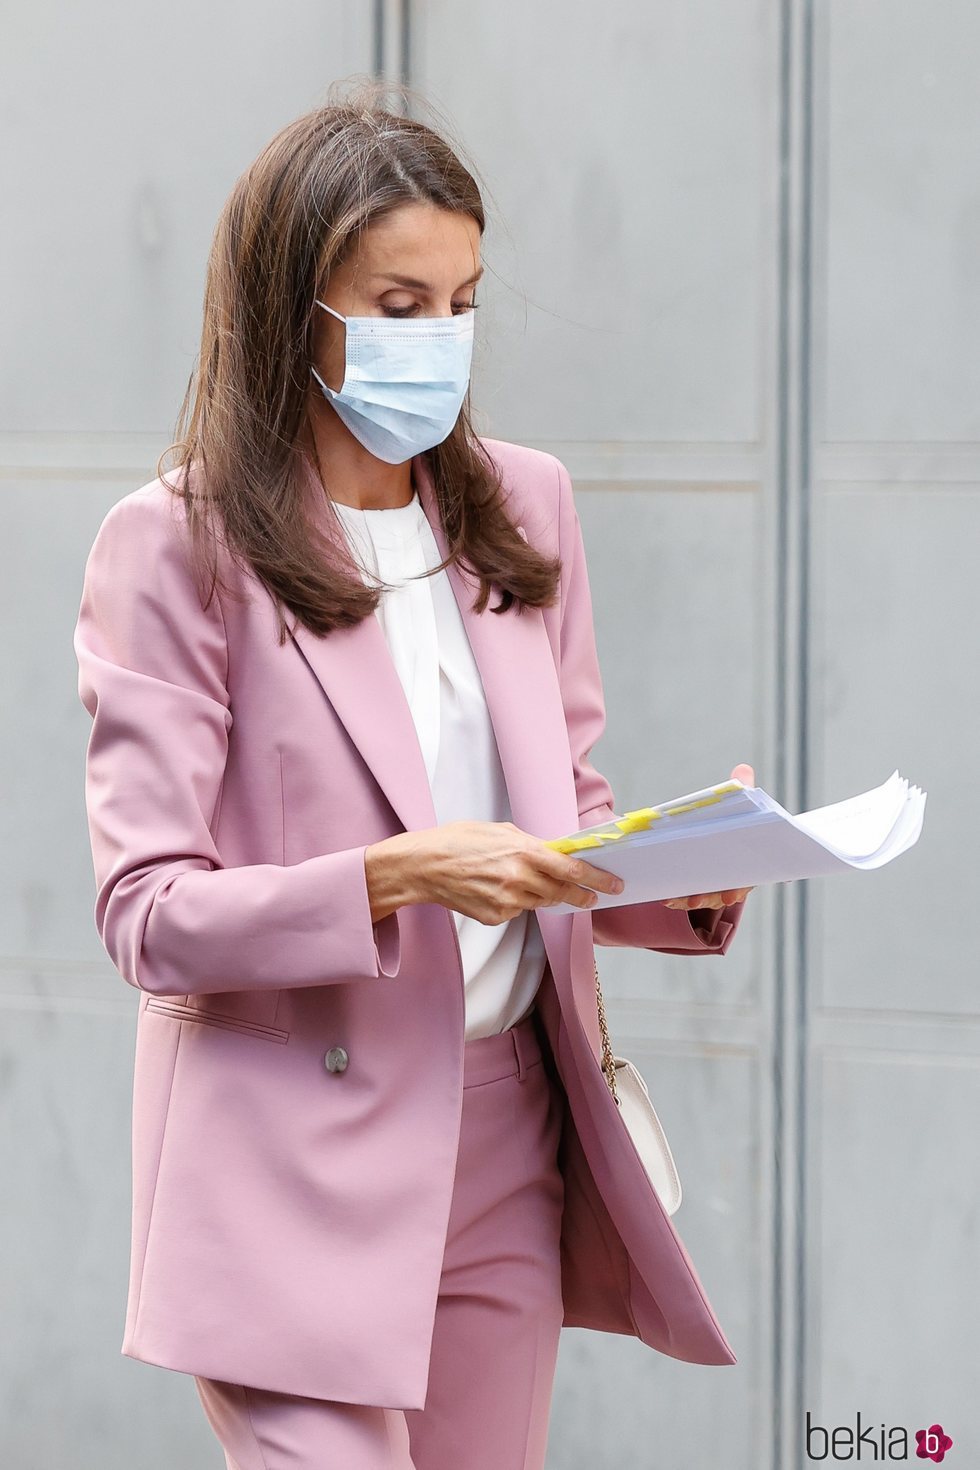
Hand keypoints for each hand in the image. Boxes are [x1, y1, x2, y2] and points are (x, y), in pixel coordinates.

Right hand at [366, 820, 625, 924]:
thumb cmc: (456, 841)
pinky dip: (518, 902)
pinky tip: (497, 889)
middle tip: (593, 895)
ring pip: (542, 902)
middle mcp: (519, 879)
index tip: (613, 883)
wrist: (422, 867)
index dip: (598, 878)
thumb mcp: (498, 830)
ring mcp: (507, 901)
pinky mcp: (495, 917)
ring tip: (531, 882)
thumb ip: (530, 843)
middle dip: (581, 894)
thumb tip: (555, 852)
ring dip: (547, 895)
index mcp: (524, 851)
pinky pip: (518, 911)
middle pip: (563, 891)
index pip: (572, 869)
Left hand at [663, 762, 756, 911]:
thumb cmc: (737, 818)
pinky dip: (676, 897)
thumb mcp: (741, 803)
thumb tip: (742, 770)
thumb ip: (743, 789)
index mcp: (747, 862)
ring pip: (704, 897)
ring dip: (691, 899)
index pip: (746, 880)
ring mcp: (714, 883)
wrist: (726, 834)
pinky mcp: (695, 885)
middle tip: (698, 899)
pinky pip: (686, 895)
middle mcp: (732, 877)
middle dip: (711, 897)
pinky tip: (664, 896)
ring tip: (677, 899)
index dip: (738, 890)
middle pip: (723, 892)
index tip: (731, 895)